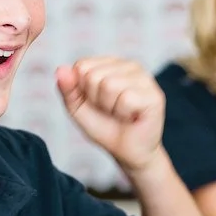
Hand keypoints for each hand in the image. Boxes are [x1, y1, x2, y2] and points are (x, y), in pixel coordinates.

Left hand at [56, 58, 164, 172]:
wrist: (127, 152)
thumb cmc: (105, 128)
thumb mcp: (78, 108)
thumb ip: (68, 89)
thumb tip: (61, 68)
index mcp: (110, 63)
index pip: (82, 66)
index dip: (83, 91)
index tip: (97, 103)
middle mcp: (129, 65)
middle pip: (93, 75)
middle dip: (96, 100)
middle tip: (110, 111)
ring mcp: (144, 78)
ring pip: (109, 85)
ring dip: (110, 108)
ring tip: (121, 114)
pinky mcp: (154, 94)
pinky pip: (126, 98)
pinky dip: (123, 114)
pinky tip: (132, 117)